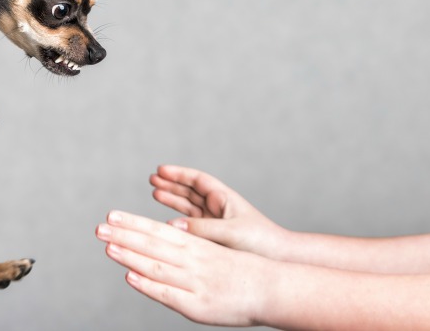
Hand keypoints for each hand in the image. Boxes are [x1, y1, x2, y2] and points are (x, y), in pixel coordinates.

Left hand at [96, 210, 270, 326]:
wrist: (273, 289)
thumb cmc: (243, 270)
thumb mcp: (216, 248)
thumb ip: (190, 244)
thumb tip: (163, 235)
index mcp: (198, 244)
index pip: (159, 230)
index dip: (134, 223)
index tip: (112, 215)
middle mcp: (194, 259)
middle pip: (153, 244)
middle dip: (124, 234)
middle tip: (99, 227)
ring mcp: (195, 282)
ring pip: (157, 265)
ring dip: (130, 255)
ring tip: (108, 245)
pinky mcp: (198, 306)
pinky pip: (168, 294)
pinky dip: (148, 285)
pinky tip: (130, 276)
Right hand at [151, 165, 286, 258]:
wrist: (277, 258)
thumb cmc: (260, 241)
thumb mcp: (231, 231)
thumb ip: (202, 228)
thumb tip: (173, 225)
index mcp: (223, 199)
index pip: (197, 180)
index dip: (179, 174)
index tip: (161, 170)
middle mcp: (217, 208)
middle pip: (190, 191)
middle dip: (172, 184)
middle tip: (152, 179)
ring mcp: (214, 222)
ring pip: (188, 207)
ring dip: (172, 199)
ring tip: (154, 192)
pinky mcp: (212, 238)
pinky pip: (191, 226)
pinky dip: (177, 221)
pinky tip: (165, 221)